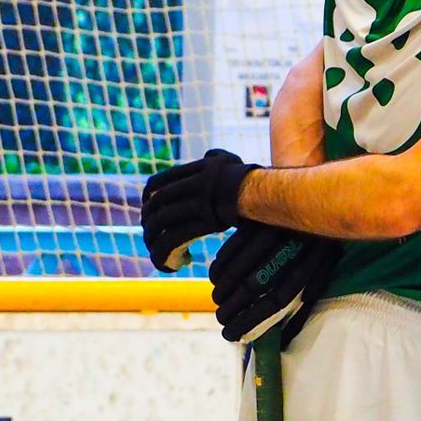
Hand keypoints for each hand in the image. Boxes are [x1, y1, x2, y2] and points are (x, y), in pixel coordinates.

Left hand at [139, 149, 258, 272]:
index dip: (147, 200)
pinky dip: (169, 254)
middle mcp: (193, 183)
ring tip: (165, 257)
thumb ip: (216, 160)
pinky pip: (174, 240)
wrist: (273, 192)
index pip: (156, 183)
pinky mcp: (205, 221)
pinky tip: (181, 263)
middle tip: (154, 241)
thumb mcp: (231, 163)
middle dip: (149, 227)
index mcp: (196, 170)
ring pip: (160, 225)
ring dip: (156, 244)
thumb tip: (209, 157)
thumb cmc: (257, 183)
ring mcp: (199, 201)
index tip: (148, 213)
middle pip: (155, 206)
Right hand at [209, 223, 341, 345]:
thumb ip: (304, 309)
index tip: (232, 334)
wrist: (320, 200)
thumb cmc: (319, 248)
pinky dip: (221, 264)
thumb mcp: (319, 277)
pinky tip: (215, 277)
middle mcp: (289, 251)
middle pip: (254, 286)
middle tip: (220, 320)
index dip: (251, 321)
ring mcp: (271, 233)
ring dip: (223, 289)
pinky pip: (232, 246)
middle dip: (232, 308)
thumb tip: (284, 340)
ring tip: (217, 301)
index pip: (275, 302)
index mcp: (308, 267)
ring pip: (240, 267)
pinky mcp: (257, 220)